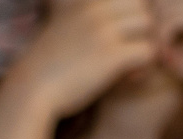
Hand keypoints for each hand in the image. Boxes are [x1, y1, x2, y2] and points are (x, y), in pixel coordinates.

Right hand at [2, 0, 157, 119]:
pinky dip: (144, 67)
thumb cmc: (51, 63)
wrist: (32, 87)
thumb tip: (120, 20)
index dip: (133, 17)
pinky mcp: (110, 53)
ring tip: (132, 66)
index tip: (125, 39)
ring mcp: (103, 28)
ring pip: (150, 27)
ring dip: (147, 47)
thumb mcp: (67, 25)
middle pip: (143, 8)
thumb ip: (90, 18)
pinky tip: (129, 78)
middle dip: (145, 31)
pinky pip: (148, 52)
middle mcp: (94, 7)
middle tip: (134, 53)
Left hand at [153, 0, 182, 102]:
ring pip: (164, 8)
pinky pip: (173, 21)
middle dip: (149, 23)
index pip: (169, 1)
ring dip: (153, 31)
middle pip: (162, 1)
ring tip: (153, 53)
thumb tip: (155, 51)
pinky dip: (164, 38)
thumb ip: (176, 54)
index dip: (155, 20)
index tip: (152, 46)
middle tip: (146, 50)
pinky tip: (164, 55)